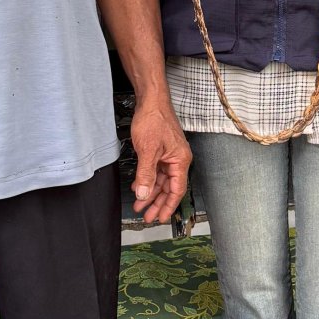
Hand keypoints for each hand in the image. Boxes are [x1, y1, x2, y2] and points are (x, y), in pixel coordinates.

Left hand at [129, 96, 191, 224]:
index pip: (176, 190)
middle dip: (157, 203)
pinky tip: (139, 187)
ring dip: (150, 193)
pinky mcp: (160, 151)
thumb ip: (146, 174)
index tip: (161, 217)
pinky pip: (155, 171)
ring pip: (160, 181)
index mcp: (180, 160)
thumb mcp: (148, 150)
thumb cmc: (154, 119)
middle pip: (169, 188)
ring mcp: (168, 155)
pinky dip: (147, 180)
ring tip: (140, 205)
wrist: (150, 101)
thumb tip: (144, 194)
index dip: (168, 206)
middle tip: (148, 216)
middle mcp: (177, 159)